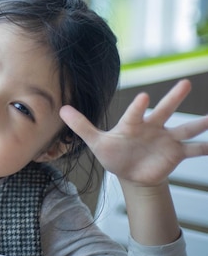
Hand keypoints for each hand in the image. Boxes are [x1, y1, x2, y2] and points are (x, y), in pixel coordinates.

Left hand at [60, 79, 207, 186]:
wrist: (131, 173)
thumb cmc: (114, 154)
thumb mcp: (96, 142)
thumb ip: (82, 126)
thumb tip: (61, 109)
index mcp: (132, 124)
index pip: (135, 114)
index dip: (138, 107)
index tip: (143, 97)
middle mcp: (152, 127)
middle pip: (164, 111)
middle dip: (174, 98)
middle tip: (185, 82)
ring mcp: (166, 139)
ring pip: (185, 129)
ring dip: (199, 124)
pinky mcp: (175, 153)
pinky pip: (193, 150)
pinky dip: (205, 147)